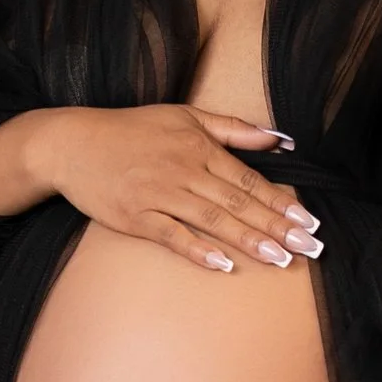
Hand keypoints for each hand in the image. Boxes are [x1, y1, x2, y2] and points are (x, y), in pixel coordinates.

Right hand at [0, 104, 320, 272]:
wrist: (72, 143)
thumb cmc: (131, 130)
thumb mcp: (184, 117)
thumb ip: (233, 129)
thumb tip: (279, 138)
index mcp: (198, 147)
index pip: (249, 179)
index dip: (282, 202)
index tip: (310, 222)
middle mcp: (183, 170)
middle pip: (238, 203)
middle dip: (278, 227)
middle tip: (310, 248)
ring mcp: (159, 194)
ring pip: (212, 220)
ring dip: (248, 240)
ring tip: (280, 259)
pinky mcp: (135, 217)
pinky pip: (171, 235)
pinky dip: (197, 249)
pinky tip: (223, 264)